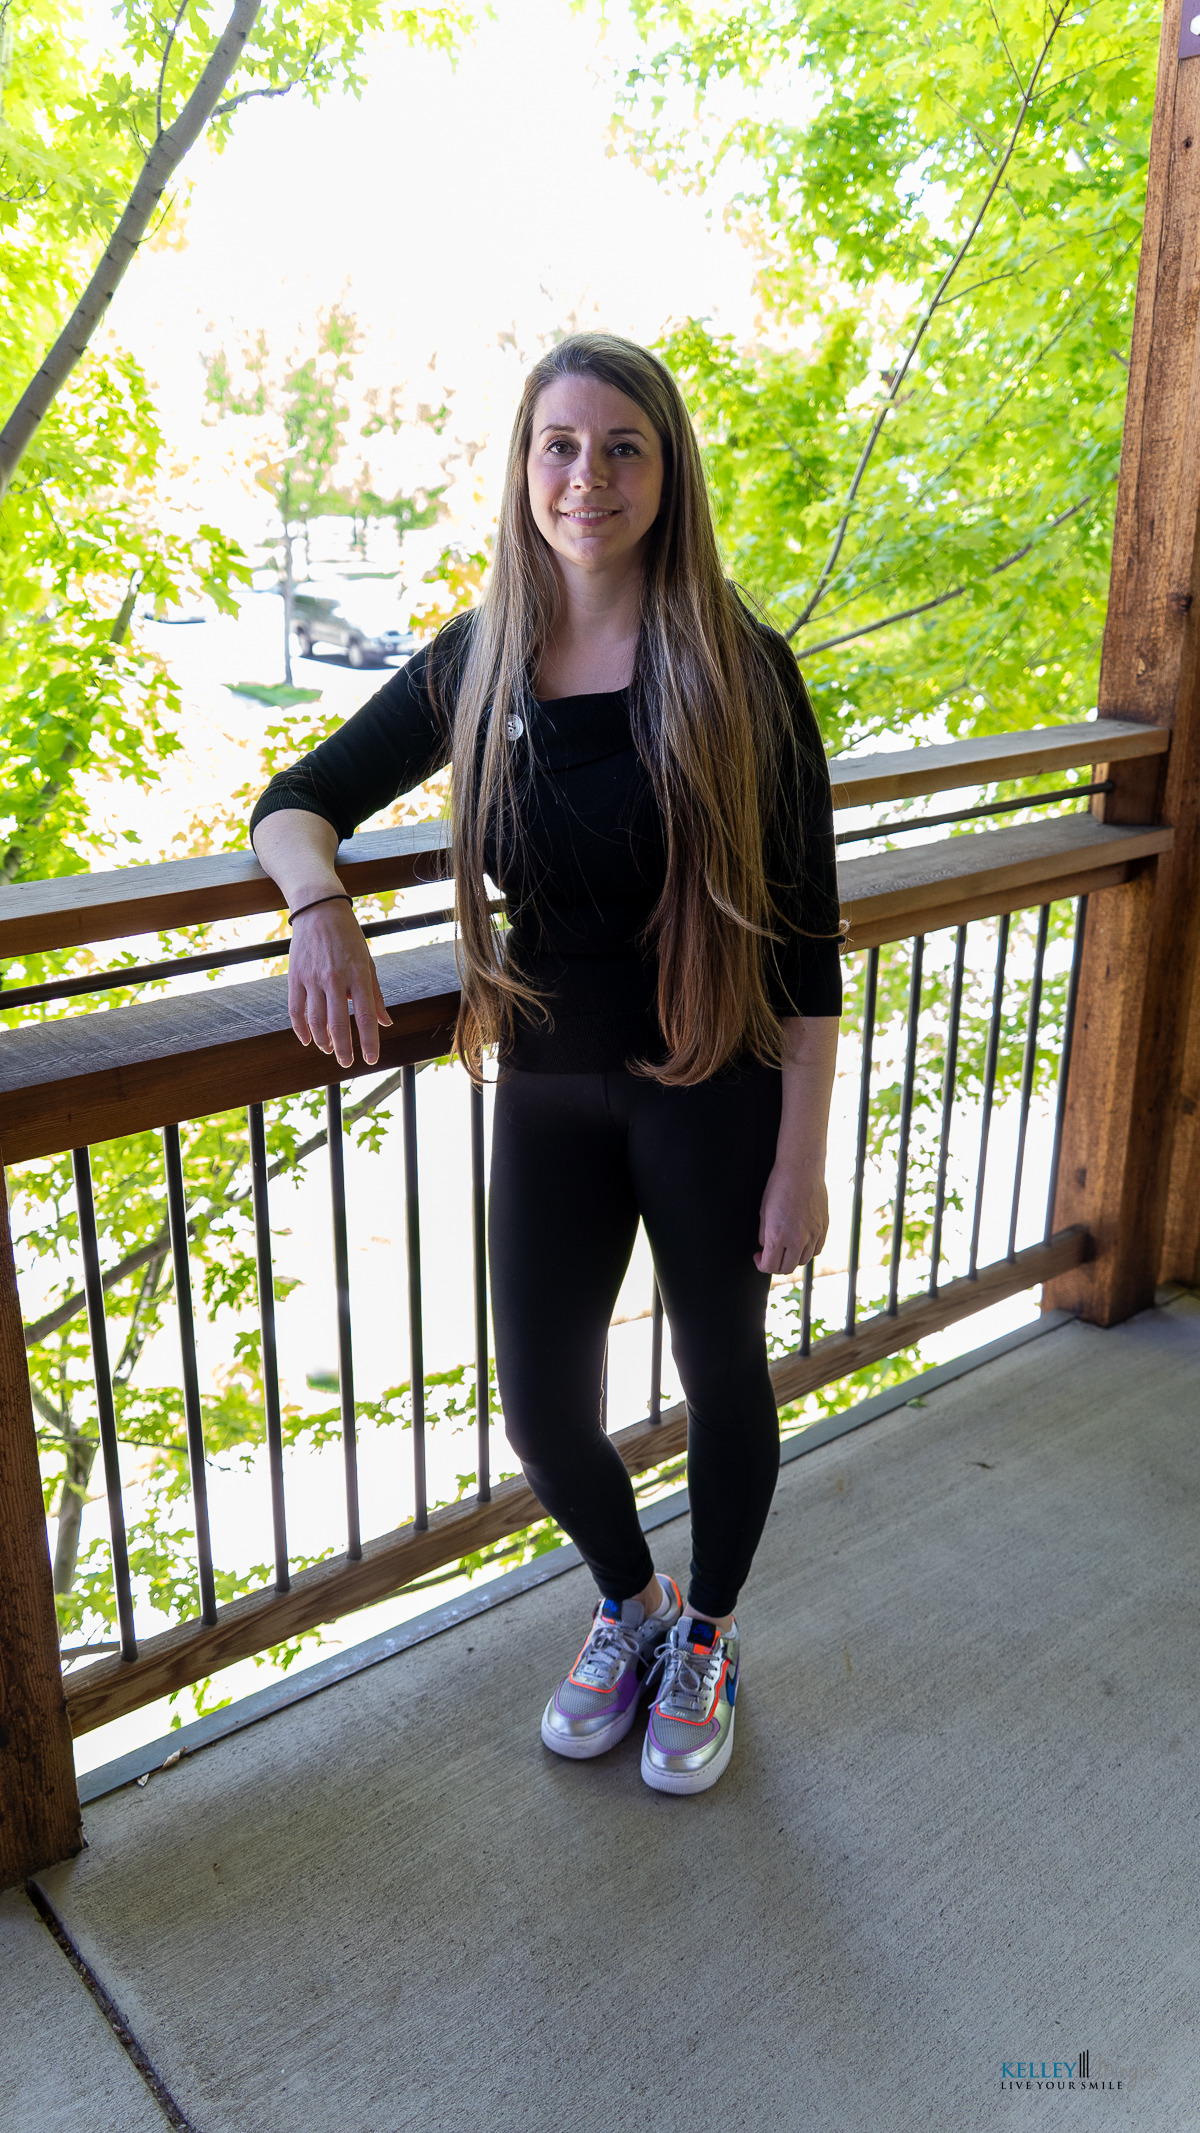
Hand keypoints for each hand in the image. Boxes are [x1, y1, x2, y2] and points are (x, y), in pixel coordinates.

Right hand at [288, 901, 391, 1069]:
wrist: (319, 911)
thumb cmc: (349, 938)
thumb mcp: (368, 962)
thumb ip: (376, 995)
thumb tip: (386, 1022)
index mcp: (358, 976)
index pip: (365, 1016)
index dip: (368, 1041)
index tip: (371, 1059)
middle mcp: (335, 979)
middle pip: (338, 1024)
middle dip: (344, 1049)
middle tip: (347, 1063)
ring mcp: (313, 979)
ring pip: (316, 1021)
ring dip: (323, 1041)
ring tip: (330, 1050)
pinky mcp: (295, 977)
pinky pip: (296, 1010)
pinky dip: (301, 1029)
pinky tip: (307, 1040)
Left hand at [755, 1157, 828, 1275]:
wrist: (801, 1169)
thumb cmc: (779, 1186)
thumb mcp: (764, 1212)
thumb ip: (764, 1235)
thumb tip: (766, 1248)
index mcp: (778, 1235)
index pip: (770, 1266)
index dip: (761, 1265)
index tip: (758, 1257)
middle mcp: (797, 1239)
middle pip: (787, 1268)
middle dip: (775, 1265)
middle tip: (769, 1255)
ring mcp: (813, 1235)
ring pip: (802, 1261)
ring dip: (791, 1258)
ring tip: (785, 1247)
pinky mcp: (824, 1228)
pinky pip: (816, 1250)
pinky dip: (807, 1251)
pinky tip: (799, 1242)